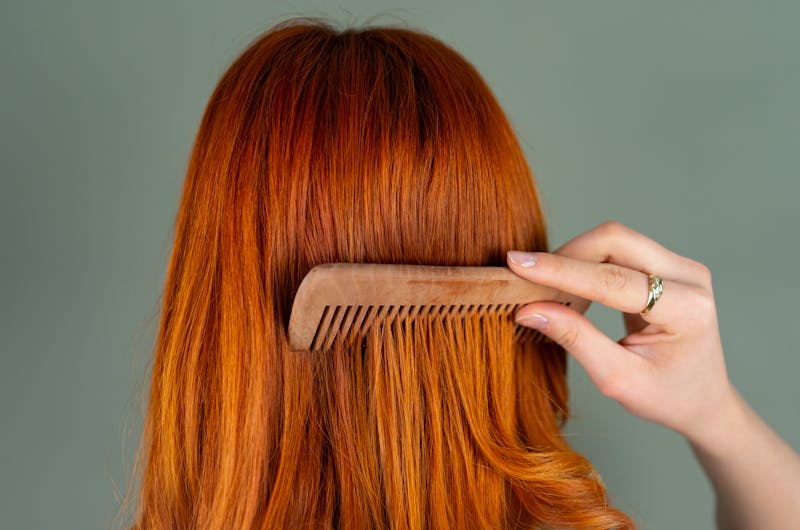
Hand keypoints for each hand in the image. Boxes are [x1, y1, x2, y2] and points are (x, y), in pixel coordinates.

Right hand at [507, 220, 735, 442]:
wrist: (703, 400)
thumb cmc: (667, 397)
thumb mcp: (618, 379)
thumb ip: (575, 339)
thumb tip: (529, 309)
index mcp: (688, 310)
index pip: (613, 279)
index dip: (561, 270)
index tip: (519, 264)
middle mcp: (690, 278)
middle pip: (615, 241)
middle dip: (566, 255)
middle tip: (528, 278)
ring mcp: (681, 266)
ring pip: (614, 240)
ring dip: (575, 258)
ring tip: (548, 289)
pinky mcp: (667, 264)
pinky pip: (619, 249)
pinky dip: (587, 263)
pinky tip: (570, 288)